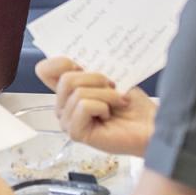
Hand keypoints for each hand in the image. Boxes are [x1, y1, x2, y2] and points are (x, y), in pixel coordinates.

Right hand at [34, 57, 156, 155]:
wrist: (150, 125)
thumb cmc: (133, 105)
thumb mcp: (109, 78)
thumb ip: (85, 70)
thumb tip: (69, 61)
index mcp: (67, 92)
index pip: (45, 70)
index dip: (61, 62)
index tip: (83, 66)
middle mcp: (63, 107)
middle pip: (66, 79)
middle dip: (97, 79)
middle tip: (113, 89)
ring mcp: (67, 122)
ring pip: (78, 93)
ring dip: (106, 95)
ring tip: (116, 104)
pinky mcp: (75, 133)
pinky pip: (84, 106)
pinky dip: (103, 106)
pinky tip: (109, 116)